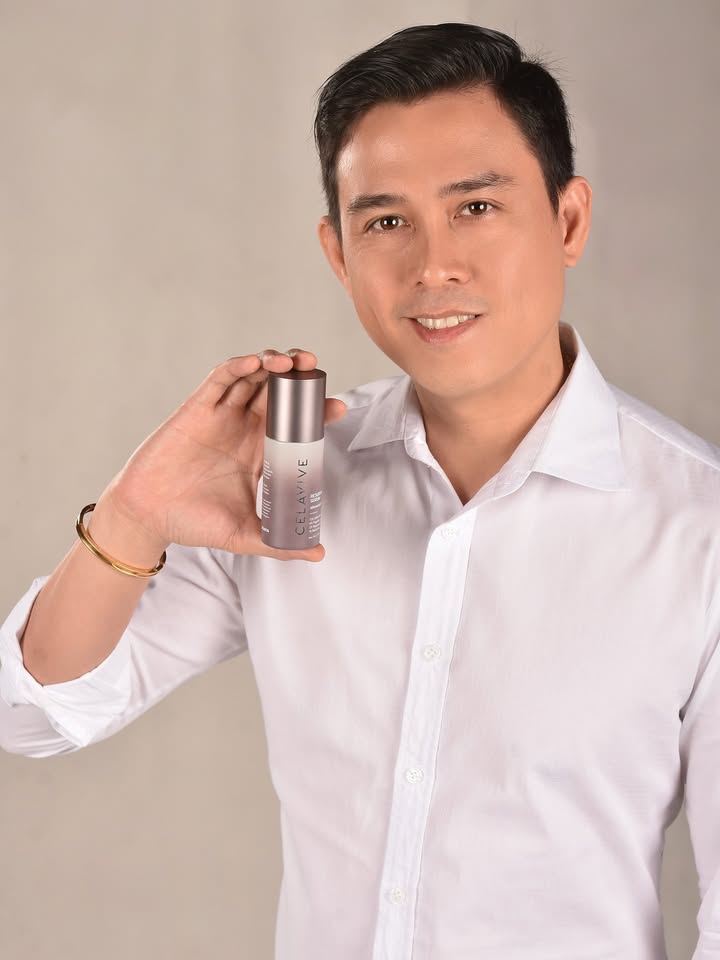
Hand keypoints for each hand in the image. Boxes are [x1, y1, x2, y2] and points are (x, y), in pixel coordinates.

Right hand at [100, 349, 346, 561]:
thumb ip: (280, 543)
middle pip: (277, 390)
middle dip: (299, 375)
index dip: (316, 410)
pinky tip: (255, 362)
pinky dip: (238, 366)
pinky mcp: (197, 409)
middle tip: (315, 368)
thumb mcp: (244, 535)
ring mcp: (221, 415)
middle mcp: (242, 428)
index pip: (294, 423)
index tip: (337, 408)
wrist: (148, 518)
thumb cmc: (192, 522)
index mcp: (258, 451)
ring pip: (252, 377)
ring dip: (272, 362)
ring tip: (293, 360)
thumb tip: (318, 554)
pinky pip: (220, 379)